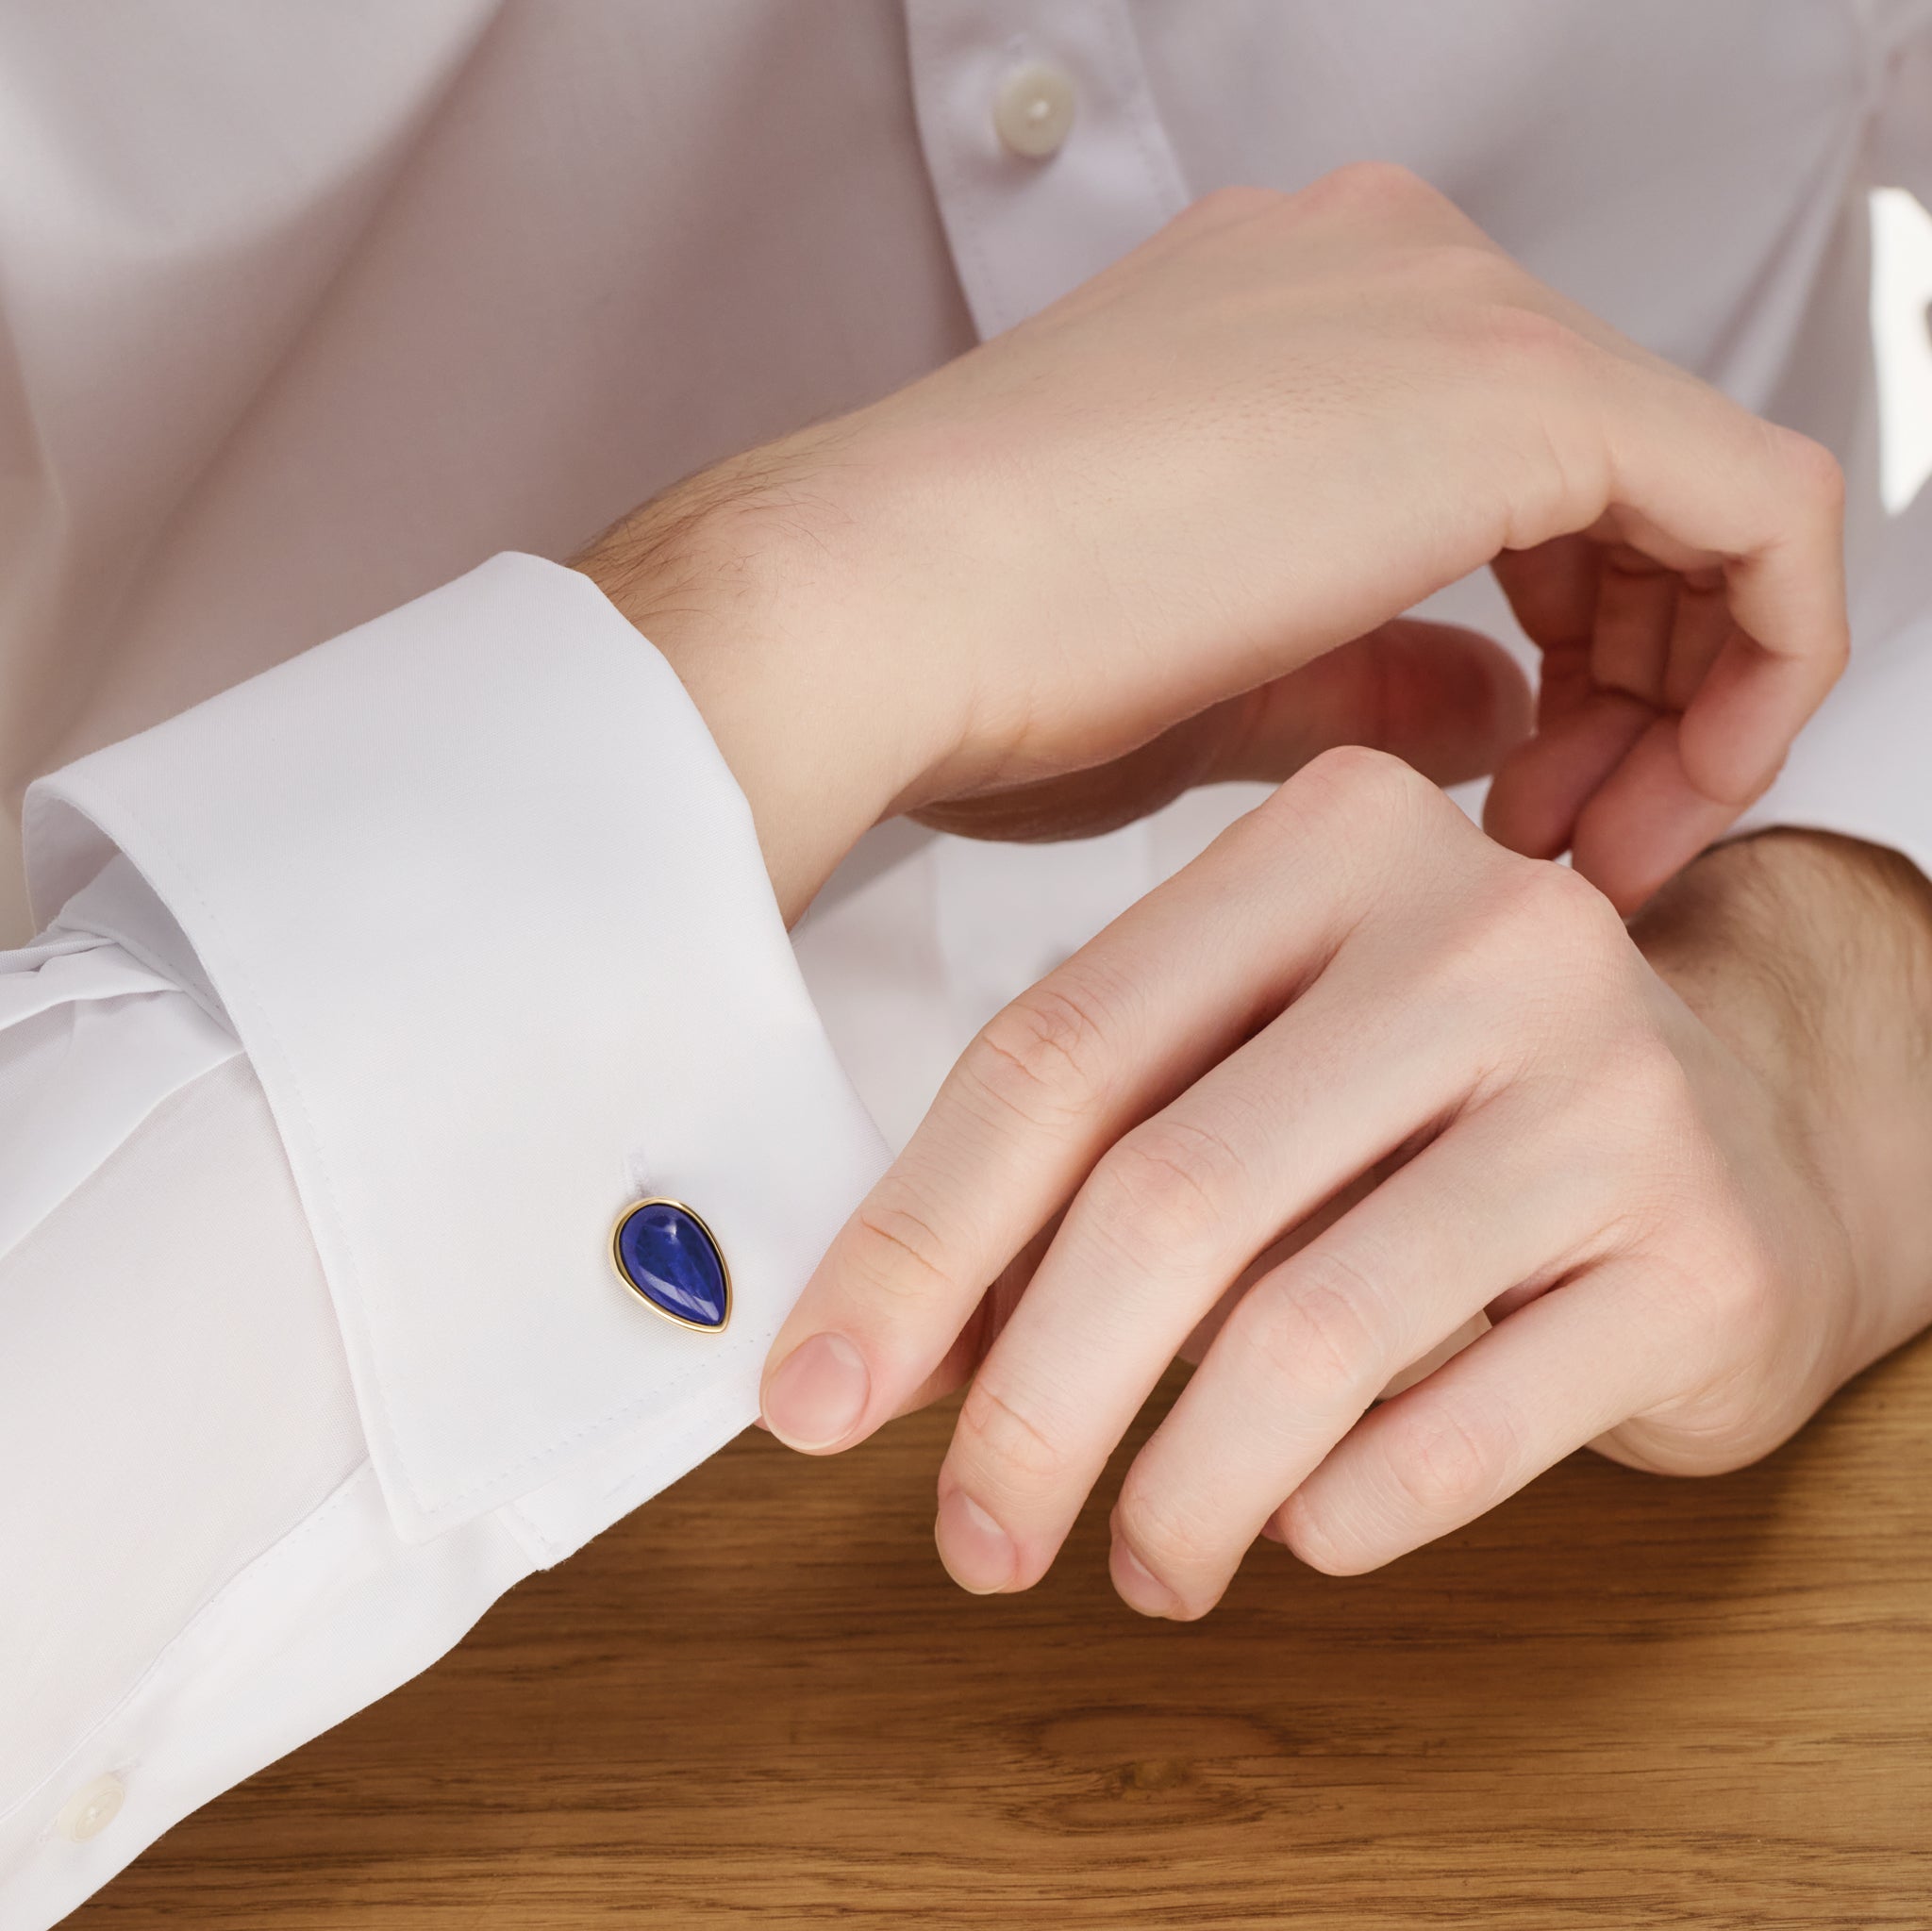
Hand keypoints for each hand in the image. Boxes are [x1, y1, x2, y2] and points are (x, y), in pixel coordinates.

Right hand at [579, 164, 1845, 922]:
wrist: (857, 611)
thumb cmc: (972, 665)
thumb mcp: (1223, 683)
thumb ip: (1380, 676)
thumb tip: (1502, 712)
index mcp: (1296, 319)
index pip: (1524, 474)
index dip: (1572, 658)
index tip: (1523, 811)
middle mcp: (1386, 270)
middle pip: (1627, 476)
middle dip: (1644, 682)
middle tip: (1579, 845)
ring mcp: (1445, 306)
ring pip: (1699, 488)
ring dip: (1687, 685)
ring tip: (1600, 847)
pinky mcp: (1507, 387)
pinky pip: (1755, 505)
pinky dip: (1754, 658)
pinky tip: (1670, 793)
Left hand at [760, 750, 1931, 1613]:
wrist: (1753, 1137)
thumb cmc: (1447, 1105)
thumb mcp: (1260, 1070)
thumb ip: (1092, 1167)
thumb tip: (891, 1353)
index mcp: (1334, 842)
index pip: (1060, 1050)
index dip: (913, 1244)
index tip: (818, 1398)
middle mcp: (1484, 933)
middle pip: (1170, 1195)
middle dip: (1033, 1404)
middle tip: (974, 1536)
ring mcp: (1613, 1087)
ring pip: (1307, 1332)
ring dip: (1178, 1487)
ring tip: (1142, 1559)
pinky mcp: (1704, 1251)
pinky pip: (1458, 1426)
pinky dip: (1340, 1508)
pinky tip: (1298, 1524)